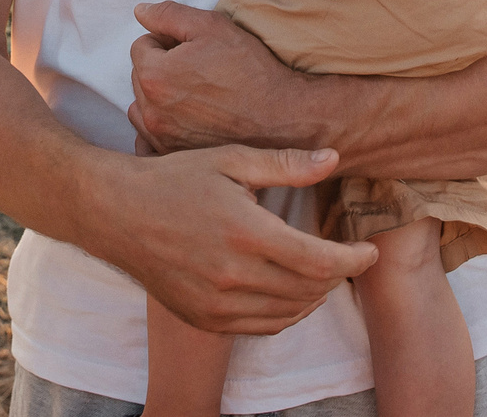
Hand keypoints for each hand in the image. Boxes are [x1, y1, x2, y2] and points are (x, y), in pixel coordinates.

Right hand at [88, 145, 374, 333]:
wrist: (117, 213)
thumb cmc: (175, 179)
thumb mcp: (231, 160)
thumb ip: (286, 164)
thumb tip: (335, 158)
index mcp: (246, 232)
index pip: (320, 261)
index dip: (354, 260)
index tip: (369, 251)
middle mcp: (234, 275)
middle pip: (309, 290)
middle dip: (339, 275)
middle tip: (349, 258)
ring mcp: (217, 303)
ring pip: (289, 313)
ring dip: (316, 296)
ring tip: (323, 274)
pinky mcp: (204, 318)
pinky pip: (262, 327)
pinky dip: (287, 314)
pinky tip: (292, 294)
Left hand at [128, 0, 322, 155]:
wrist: (282, 118)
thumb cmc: (250, 70)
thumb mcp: (212, 27)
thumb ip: (169, 14)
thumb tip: (140, 11)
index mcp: (155, 75)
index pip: (142, 45)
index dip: (167, 40)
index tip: (194, 48)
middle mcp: (151, 110)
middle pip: (141, 75)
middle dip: (162, 67)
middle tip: (199, 69)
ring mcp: (161, 137)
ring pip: (143, 105)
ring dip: (159, 96)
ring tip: (195, 94)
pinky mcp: (174, 155)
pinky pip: (151, 134)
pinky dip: (165, 123)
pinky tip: (191, 118)